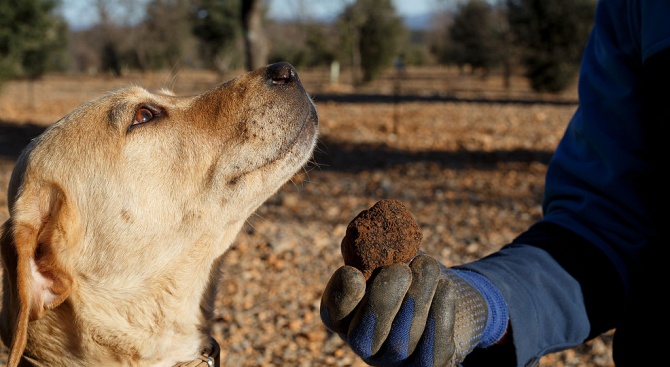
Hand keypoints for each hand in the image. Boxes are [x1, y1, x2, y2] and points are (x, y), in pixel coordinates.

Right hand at [320, 254, 490, 366]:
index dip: (340, 296)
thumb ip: (370, 250)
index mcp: (348, 317)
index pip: (333, 314)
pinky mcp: (428, 365)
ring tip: (427, 264)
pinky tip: (445, 286)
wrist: (445, 297)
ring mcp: (396, 360)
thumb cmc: (409, 274)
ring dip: (417, 296)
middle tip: (399, 269)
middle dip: (381, 299)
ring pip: (402, 339)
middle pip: (364, 335)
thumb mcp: (387, 258)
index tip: (353, 272)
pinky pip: (433, 348)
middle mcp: (367, 345)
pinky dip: (440, 313)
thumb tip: (356, 236)